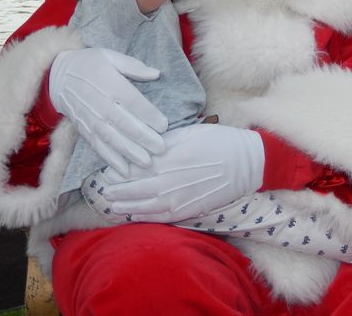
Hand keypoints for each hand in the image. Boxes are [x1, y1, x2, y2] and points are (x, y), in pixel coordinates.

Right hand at [49, 47, 167, 176]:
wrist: (57, 77)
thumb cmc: (89, 64)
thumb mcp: (110, 56)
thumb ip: (133, 66)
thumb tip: (156, 74)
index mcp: (109, 83)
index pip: (132, 101)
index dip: (148, 114)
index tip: (164, 125)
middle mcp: (100, 104)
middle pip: (124, 124)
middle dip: (143, 138)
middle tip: (161, 148)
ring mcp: (91, 119)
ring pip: (112, 139)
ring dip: (129, 152)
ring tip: (146, 163)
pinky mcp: (84, 130)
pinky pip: (99, 147)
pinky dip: (111, 160)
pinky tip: (125, 170)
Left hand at [101, 124, 264, 221]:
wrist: (246, 163)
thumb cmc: (218, 141)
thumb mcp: (188, 132)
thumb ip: (163, 143)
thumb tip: (141, 149)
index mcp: (169, 158)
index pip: (135, 168)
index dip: (119, 172)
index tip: (107, 171)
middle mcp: (170, 181)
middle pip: (135, 189)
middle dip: (117, 192)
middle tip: (104, 191)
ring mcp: (179, 198)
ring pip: (145, 206)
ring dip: (126, 207)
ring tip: (112, 206)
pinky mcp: (189, 210)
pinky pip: (161, 218)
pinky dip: (145, 218)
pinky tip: (134, 216)